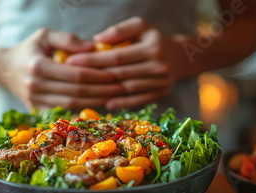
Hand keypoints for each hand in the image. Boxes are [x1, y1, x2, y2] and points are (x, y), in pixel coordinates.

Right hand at [0, 28, 124, 108]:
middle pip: (76, 92)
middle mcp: (35, 85)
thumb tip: (94, 48)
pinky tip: (98, 103)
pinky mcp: (36, 109)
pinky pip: (65, 110)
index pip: (75, 74)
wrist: (3, 69)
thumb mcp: (45, 35)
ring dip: (96, 102)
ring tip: (114, 96)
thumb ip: (69, 39)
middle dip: (102, 91)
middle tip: (121, 87)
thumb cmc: (29, 49)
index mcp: (38, 65)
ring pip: (72, 104)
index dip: (98, 75)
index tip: (115, 73)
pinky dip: (83, 108)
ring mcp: (35, 100)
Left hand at [66, 17, 186, 108]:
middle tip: (72, 77)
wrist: (182, 57)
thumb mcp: (141, 26)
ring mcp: (161, 82)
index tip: (72, 60)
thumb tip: (96, 40)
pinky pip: (138, 100)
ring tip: (84, 91)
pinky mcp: (161, 93)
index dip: (92, 59)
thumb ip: (119, 31)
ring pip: (127, 88)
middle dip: (93, 76)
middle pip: (119, 74)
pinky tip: (106, 102)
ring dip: (105, 91)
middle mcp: (159, 66)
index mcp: (152, 47)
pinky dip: (121, 102)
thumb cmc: (154, 39)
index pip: (116, 56)